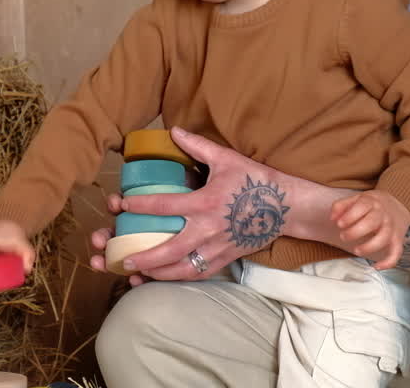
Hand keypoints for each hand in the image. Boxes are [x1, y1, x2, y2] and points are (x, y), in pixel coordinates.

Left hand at [88, 126, 288, 282]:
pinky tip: (166, 278)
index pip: (164, 206)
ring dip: (158, 274)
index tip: (122, 206)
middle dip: (144, 257)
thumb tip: (174, 130)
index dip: (140, 206)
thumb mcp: (226, 158)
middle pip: (169, 249)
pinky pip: (199, 273)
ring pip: (182, 269)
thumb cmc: (255, 180)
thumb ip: (197, 146)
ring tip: (138, 275)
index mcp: (204, 203)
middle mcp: (208, 229)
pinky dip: (179, 278)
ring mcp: (217, 248)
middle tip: (123, 259)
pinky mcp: (226, 258)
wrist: (286, 206)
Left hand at [330, 189, 409, 268]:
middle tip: (343, 236)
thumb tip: (332, 218)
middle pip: (371, 222)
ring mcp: (391, 228)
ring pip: (383, 238)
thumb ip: (341, 206)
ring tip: (356, 250)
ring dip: (369, 247)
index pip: (362, 206)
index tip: (339, 224)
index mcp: (372, 202)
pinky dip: (388, 262)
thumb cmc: (372, 205)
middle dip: (355, 232)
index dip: (349, 216)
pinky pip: (396, 252)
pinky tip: (376, 266)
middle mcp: (383, 215)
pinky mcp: (397, 240)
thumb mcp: (357, 198)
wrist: (397, 206)